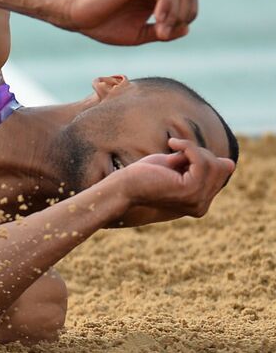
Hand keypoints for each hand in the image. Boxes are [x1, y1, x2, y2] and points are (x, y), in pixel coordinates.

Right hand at [60, 0, 197, 44]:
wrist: (77, 17)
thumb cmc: (103, 26)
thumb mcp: (138, 35)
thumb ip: (160, 32)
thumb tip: (186, 29)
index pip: (187, 0)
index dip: (186, 16)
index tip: (166, 34)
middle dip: (184, 14)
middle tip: (165, 33)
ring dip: (174, 12)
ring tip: (160, 29)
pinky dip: (165, 3)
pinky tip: (157, 18)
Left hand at [108, 139, 234, 219]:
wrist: (122, 186)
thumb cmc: (145, 175)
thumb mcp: (179, 168)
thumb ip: (204, 167)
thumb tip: (231, 164)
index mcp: (200, 203)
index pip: (223, 170)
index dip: (203, 158)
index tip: (177, 161)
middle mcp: (202, 207)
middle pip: (223, 166)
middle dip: (200, 154)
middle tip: (173, 158)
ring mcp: (198, 201)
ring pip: (214, 163)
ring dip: (192, 151)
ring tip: (170, 157)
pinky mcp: (190, 191)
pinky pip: (202, 161)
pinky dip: (188, 148)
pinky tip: (171, 145)